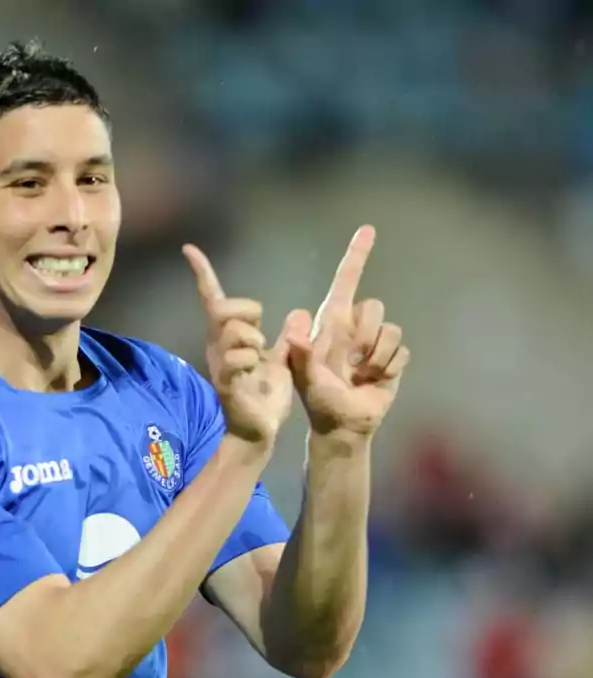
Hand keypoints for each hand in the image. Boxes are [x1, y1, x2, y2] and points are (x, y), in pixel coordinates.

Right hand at [184, 243, 306, 445]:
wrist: (260, 429)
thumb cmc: (266, 395)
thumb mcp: (281, 359)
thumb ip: (287, 338)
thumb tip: (296, 315)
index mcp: (228, 337)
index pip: (212, 298)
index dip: (202, 273)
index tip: (189, 248)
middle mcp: (217, 346)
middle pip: (222, 307)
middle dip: (245, 310)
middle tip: (260, 329)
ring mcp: (219, 364)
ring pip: (232, 330)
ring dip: (253, 338)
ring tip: (259, 356)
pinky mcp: (226, 383)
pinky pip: (237, 358)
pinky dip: (251, 360)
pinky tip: (255, 372)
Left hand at [289, 225, 409, 437]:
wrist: (343, 426)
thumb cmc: (319, 402)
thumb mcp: (305, 380)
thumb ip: (301, 355)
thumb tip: (297, 326)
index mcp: (330, 325)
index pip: (344, 284)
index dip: (355, 258)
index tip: (367, 230)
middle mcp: (354, 328)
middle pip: (372, 307)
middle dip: (365, 335)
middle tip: (350, 362)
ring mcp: (374, 342)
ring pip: (390, 329)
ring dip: (377, 357)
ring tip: (360, 375)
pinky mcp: (392, 357)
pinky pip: (402, 351)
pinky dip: (389, 369)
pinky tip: (373, 381)